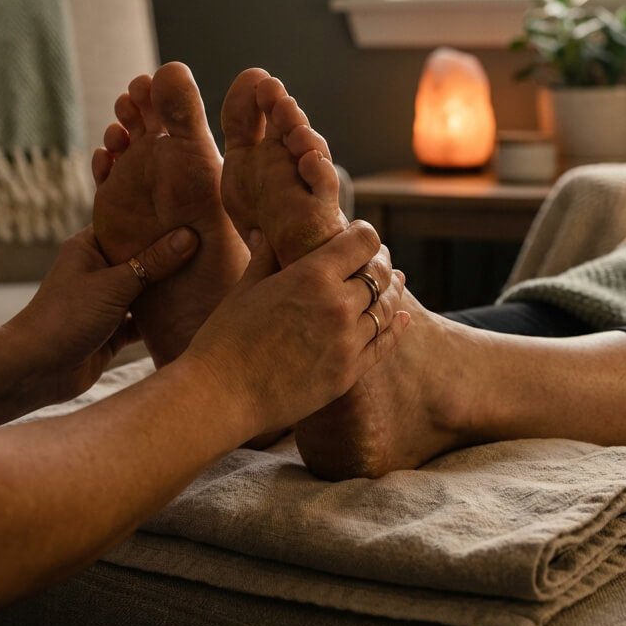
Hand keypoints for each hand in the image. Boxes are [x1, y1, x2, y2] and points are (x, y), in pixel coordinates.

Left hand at [3, 225, 198, 407]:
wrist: (37, 369)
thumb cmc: (66, 317)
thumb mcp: (114, 285)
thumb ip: (153, 262)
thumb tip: (189, 236)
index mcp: (89, 247)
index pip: (126, 223)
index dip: (154, 218)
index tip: (189, 211)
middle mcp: (97, 270)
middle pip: (140, 257)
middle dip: (169, 254)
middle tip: (208, 242)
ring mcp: (106, 301)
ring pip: (145, 290)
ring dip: (168, 289)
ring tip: (207, 275)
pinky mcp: (113, 330)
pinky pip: (144, 320)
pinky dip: (163, 319)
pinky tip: (190, 313)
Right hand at [180, 221, 408, 439]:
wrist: (222, 394)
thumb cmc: (225, 338)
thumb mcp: (246, 288)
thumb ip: (266, 257)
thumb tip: (267, 232)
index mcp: (312, 276)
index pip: (362, 242)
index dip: (364, 233)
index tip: (359, 234)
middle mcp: (338, 306)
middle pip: (379, 274)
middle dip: (381, 261)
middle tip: (379, 258)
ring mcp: (347, 342)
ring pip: (387, 308)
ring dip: (394, 291)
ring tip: (397, 282)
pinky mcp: (349, 373)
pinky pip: (384, 344)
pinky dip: (397, 327)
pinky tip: (403, 317)